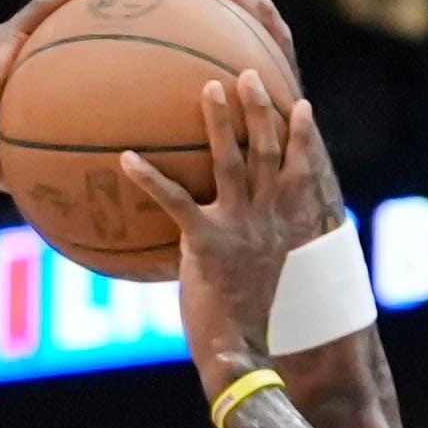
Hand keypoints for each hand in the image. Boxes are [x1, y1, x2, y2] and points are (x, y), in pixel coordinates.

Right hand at [0, 0, 99, 200]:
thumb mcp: (21, 154)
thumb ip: (47, 156)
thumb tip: (79, 179)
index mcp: (11, 76)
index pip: (48, 51)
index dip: (76, 40)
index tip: (111, 37)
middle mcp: (7, 51)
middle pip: (52, 23)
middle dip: (85, 10)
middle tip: (121, 3)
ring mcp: (4, 40)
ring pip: (50, 7)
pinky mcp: (5, 37)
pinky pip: (43, 7)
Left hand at [119, 72, 334, 375]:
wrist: (251, 355)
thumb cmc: (257, 329)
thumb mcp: (268, 287)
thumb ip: (258, 258)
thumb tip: (243, 254)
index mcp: (290, 226)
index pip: (302, 170)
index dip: (302, 136)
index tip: (300, 104)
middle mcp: (269, 218)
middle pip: (268, 150)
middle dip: (261, 108)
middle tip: (250, 73)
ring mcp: (240, 226)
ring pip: (231, 161)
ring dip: (219, 121)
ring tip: (208, 87)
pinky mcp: (207, 243)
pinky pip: (174, 201)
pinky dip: (149, 178)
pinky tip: (125, 158)